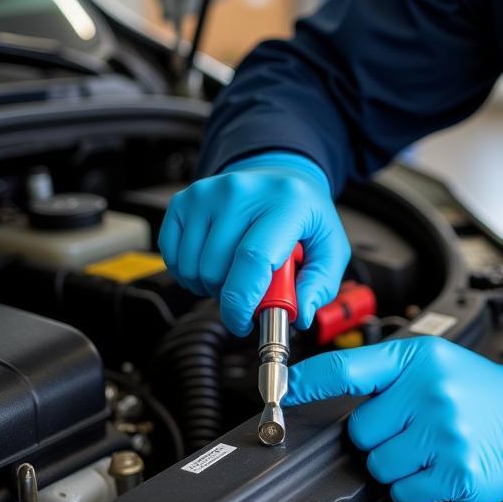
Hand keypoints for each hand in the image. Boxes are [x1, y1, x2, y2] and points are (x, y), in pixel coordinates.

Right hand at [158, 151, 350, 335]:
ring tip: (235, 274)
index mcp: (285, 202)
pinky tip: (213, 263)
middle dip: (230, 297)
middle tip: (251, 288)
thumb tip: (300, 315)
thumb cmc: (304, 216)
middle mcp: (242, 191)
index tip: (243, 323)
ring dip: (209, 286)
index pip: (252, 258)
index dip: (242, 302)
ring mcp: (208, 193)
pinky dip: (188, 273)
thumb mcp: (330, 248)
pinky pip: (173, 256)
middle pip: (217, 269)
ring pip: (192, 268)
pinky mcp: (184, 199)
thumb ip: (320, 285)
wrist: (280, 178)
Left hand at [284, 337, 502, 501]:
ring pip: (379, 466)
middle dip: (380, 436)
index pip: (350, 367)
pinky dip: (416, 487)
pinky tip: (439, 466)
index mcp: (418, 359)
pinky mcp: (456, 471)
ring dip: (397, 464)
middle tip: (413, 427)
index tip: (284, 391)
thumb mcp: (432, 363)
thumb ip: (383, 374)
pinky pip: (403, 492)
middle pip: (361, 432)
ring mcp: (444, 432)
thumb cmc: (475, 391)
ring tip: (429, 446)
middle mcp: (431, 391)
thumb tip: (321, 387)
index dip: (310, 380)